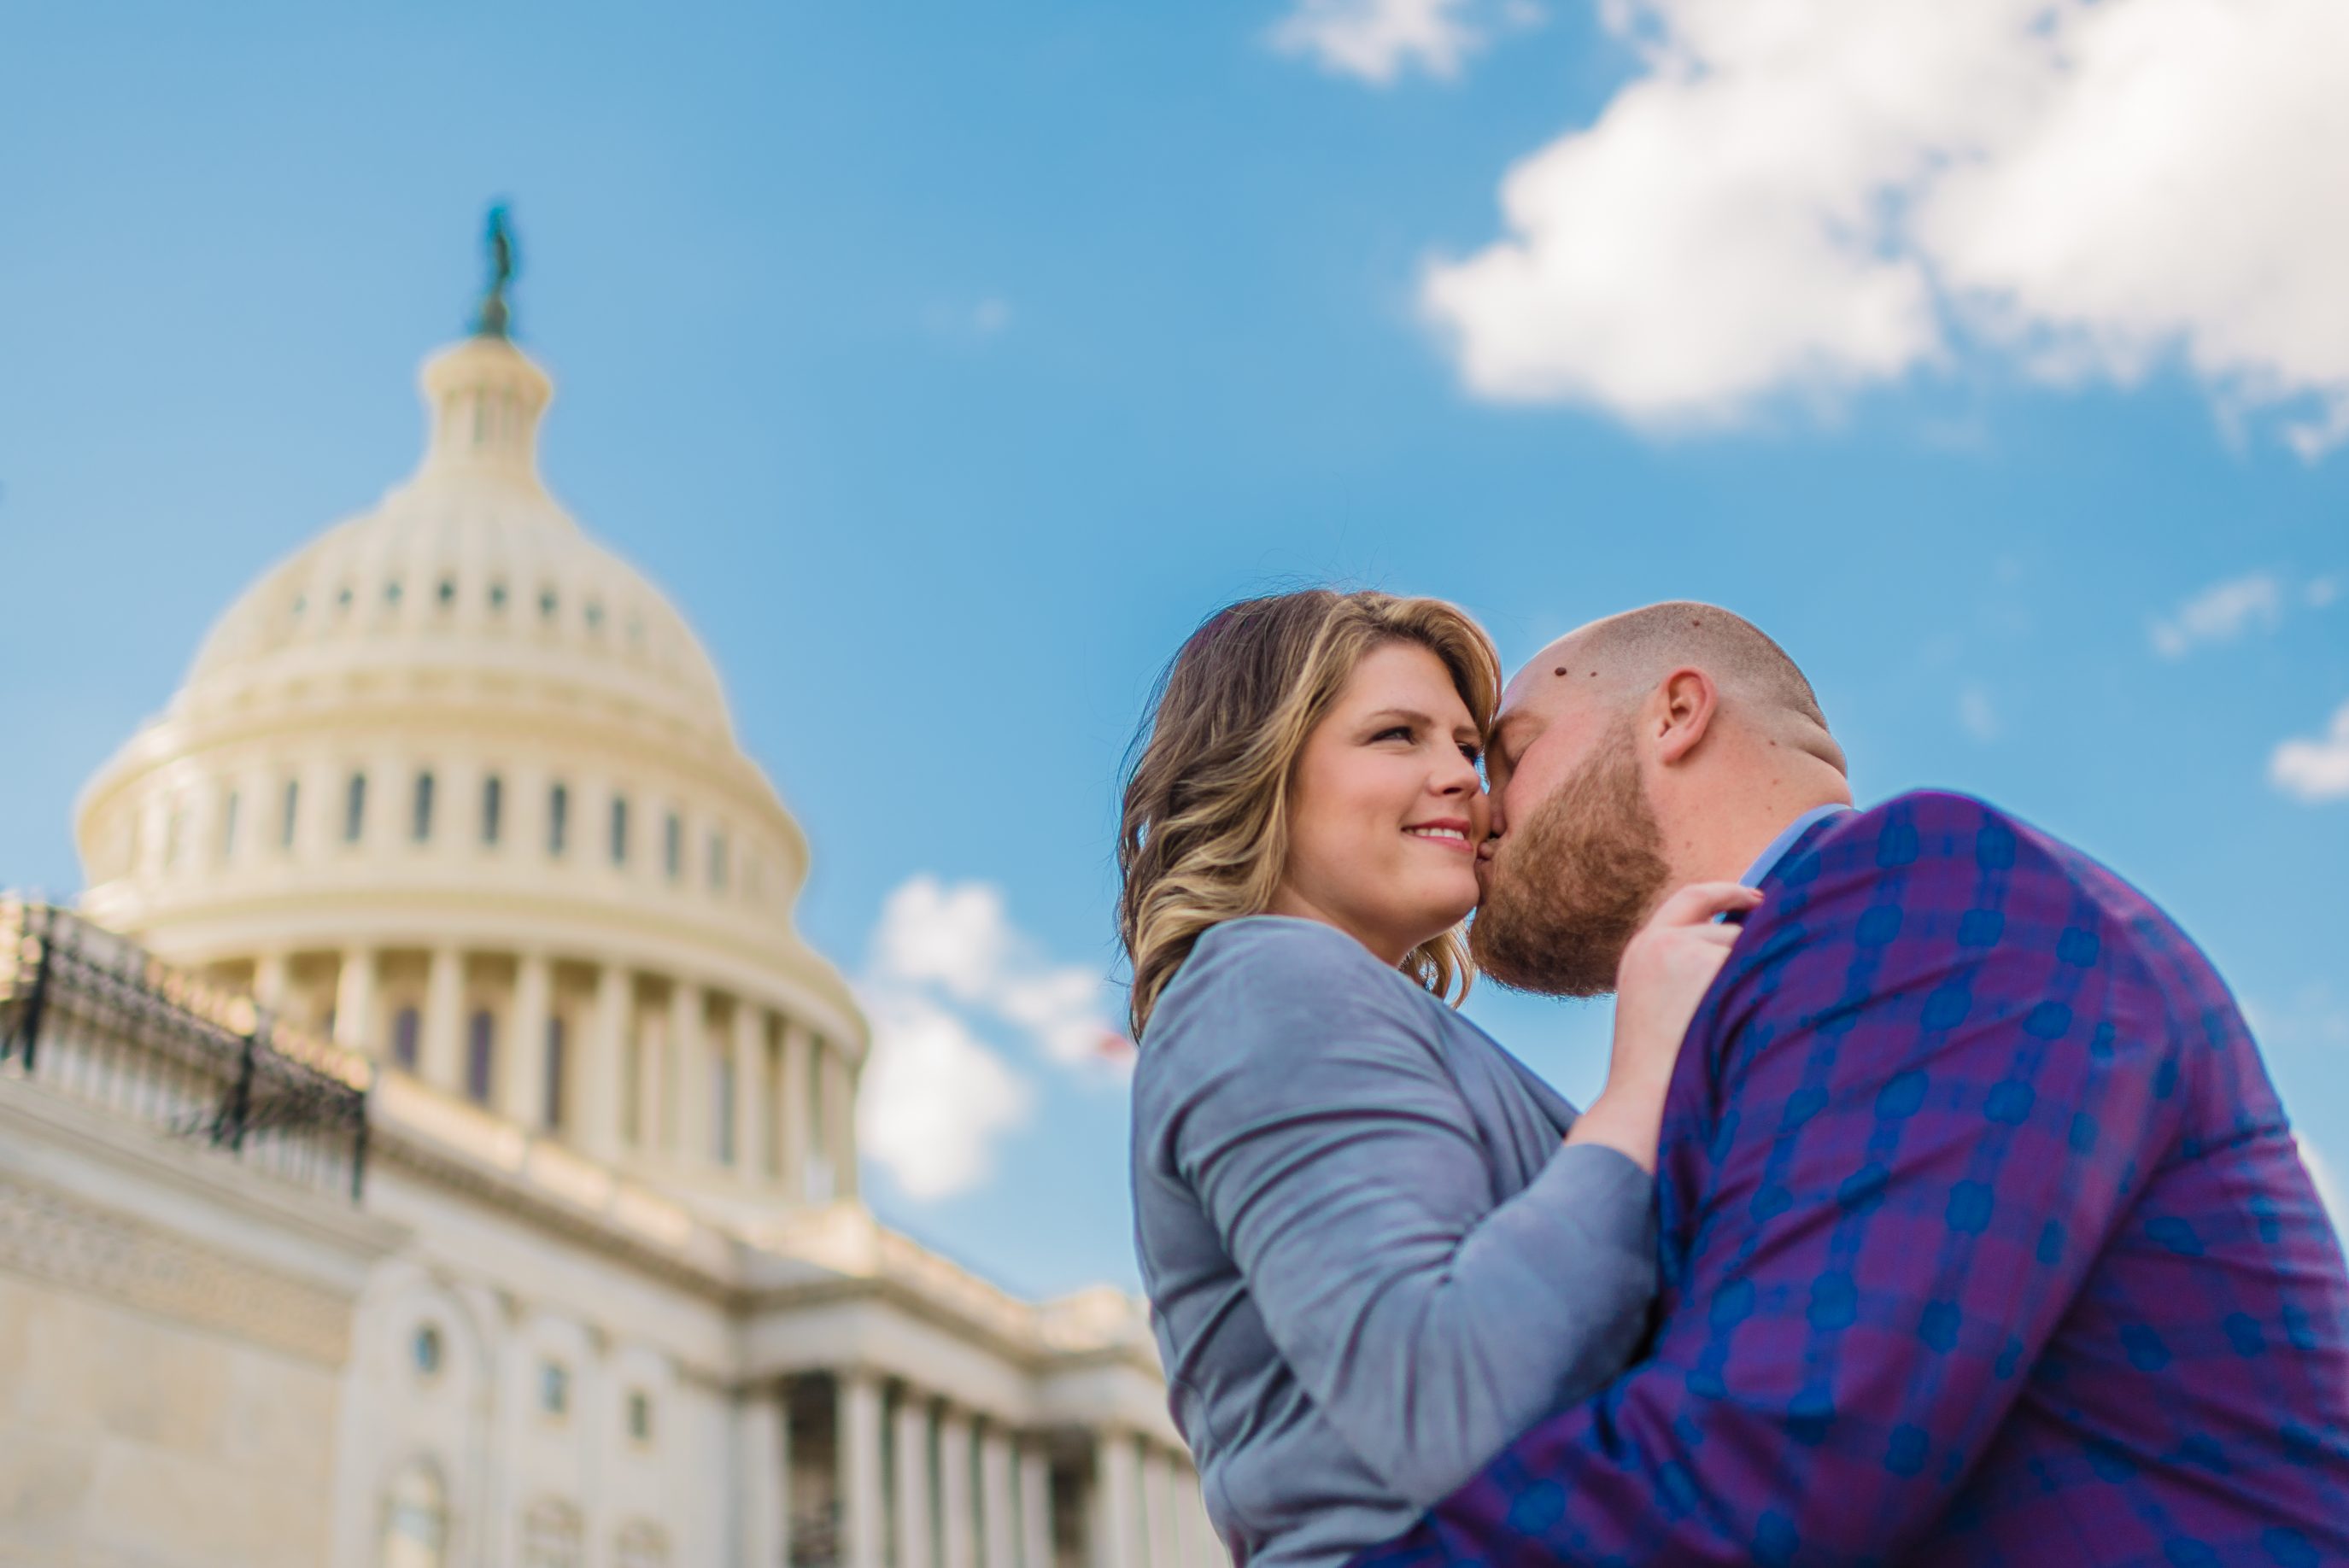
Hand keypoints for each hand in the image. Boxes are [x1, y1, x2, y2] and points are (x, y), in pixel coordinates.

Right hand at [1565, 881, 1760, 1171]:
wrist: (1646, 1108)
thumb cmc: (1658, 1078)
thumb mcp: (1656, 1009)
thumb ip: (1680, 972)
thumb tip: (1739, 949)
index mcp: (1643, 950)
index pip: (1690, 899)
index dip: (1728, 892)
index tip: (1760, 898)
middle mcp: (1661, 943)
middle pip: (1729, 929)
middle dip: (1755, 955)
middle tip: (1784, 979)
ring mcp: (1688, 954)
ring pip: (1749, 952)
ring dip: (1763, 981)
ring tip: (1758, 1026)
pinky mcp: (1714, 971)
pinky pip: (1763, 971)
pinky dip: (1774, 993)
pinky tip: (1768, 1025)